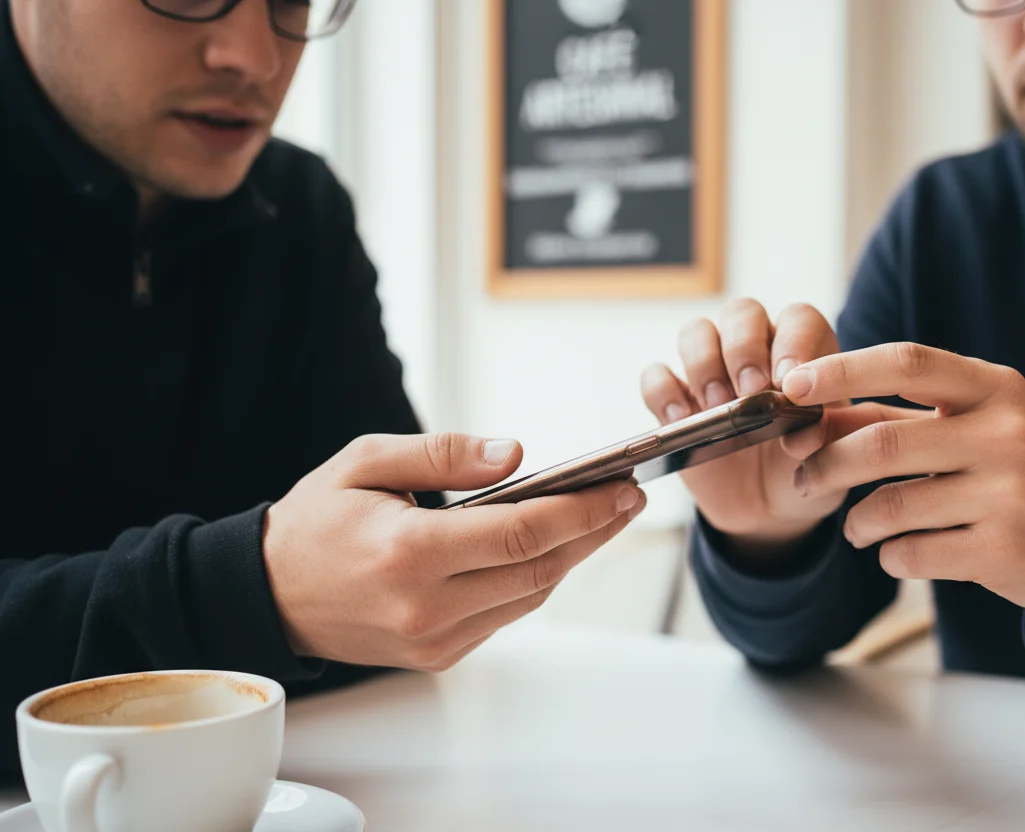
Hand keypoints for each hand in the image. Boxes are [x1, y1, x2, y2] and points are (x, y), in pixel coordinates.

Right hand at [263, 433, 645, 670]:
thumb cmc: (314, 521)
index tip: (620, 486)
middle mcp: (426, 607)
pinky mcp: (438, 656)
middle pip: (538, 569)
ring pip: (530, 596)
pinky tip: (553, 547)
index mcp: (408, 553)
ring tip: (603, 516)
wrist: (267, 596)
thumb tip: (517, 454)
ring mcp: (434, 640)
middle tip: (629, 498)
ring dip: (572, 557)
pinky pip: (505, 615)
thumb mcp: (366, 462)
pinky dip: (535, 579)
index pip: (520, 534)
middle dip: (593, 532)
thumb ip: (443, 455)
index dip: (581, 511)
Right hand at [640, 299, 873, 562]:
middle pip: (741, 313)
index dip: (793, 341)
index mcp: (801, 353)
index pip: (798, 319)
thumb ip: (829, 439)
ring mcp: (710, 372)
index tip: (788, 381)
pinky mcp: (675, 400)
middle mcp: (754, 351)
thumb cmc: (805, 469)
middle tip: (750, 390)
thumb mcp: (830, 460)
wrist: (768, 510)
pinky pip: (656, 375)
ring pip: (695, 332)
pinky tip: (680, 419)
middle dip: (743, 347)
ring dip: (704, 363)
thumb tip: (810, 430)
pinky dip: (663, 391)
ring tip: (717, 406)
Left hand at [781, 343, 1024, 620]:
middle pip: (883, 443)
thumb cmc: (1015, 472)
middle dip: (825, 464)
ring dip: (855, 522)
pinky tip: (896, 552)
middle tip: (802, 478)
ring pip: (891, 506)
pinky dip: (889, 556)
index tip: (791, 385)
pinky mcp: (1005, 550)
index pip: (907, 363)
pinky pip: (911, 554)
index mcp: (995, 389)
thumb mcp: (971, 427)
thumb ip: (894, 418)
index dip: (842, 371)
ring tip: (855, 527)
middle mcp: (1007, 433)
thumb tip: (807, 410)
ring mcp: (1009, 494)